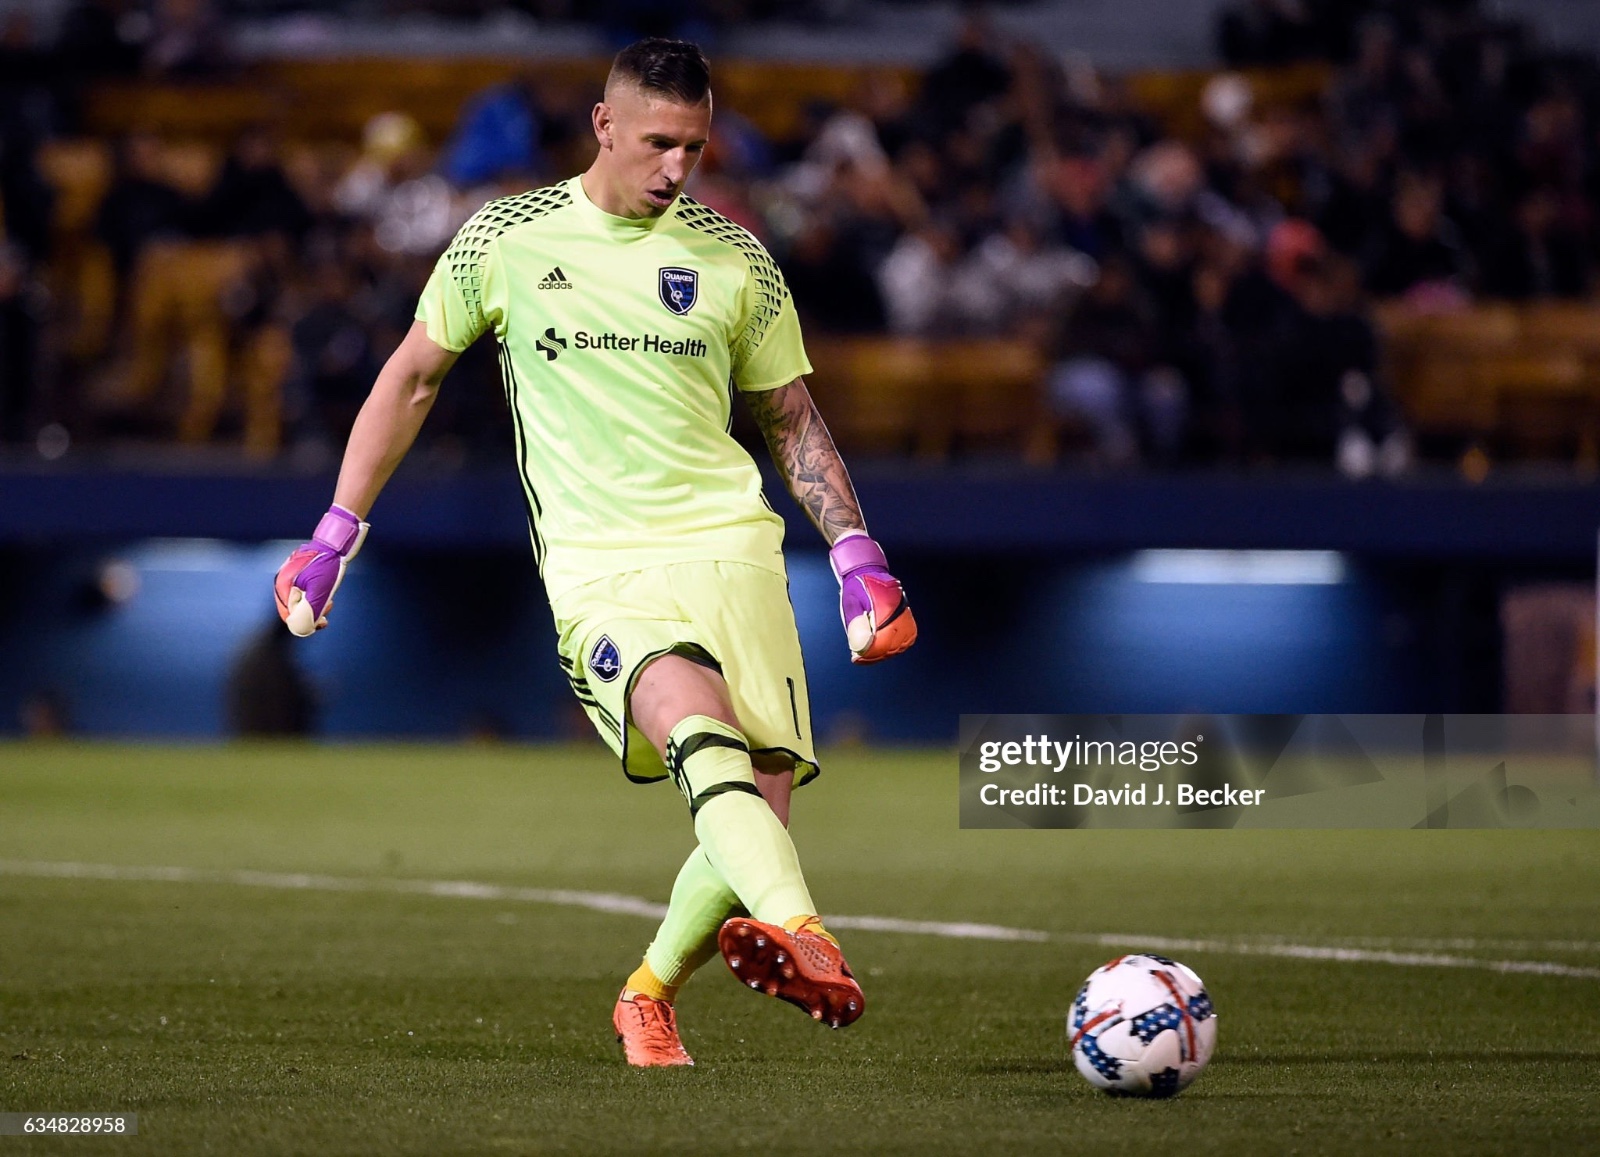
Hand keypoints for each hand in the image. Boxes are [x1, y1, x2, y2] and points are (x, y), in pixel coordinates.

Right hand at [274, 505, 368, 636]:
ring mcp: (290, 576)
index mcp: (283, 586)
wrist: (334, 542)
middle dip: (311, 613)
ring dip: (315, 605)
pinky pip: (304, 591)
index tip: (322, 622)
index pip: (289, 615)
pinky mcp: (299, 572)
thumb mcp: (319, 591)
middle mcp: (282, 581)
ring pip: (300, 600)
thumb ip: (309, 611)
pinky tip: (326, 593)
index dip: (305, 623)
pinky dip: (314, 596)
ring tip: (329, 601)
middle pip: (293, 608)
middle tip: (328, 608)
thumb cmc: (326, 565)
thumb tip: (301, 630)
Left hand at [829, 533, 916, 663]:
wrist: (867, 570)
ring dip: (885, 652)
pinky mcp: (907, 615)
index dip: (868, 654)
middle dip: (875, 655)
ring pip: (901, 644)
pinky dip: (896, 646)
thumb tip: (860, 648)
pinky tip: (884, 649)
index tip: (856, 658)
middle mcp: (899, 611)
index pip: (881, 641)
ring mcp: (905, 612)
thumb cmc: (857, 586)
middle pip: (892, 646)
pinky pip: (908, 636)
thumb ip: (856, 626)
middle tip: (859, 657)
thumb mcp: (851, 605)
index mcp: (885, 607)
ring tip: (870, 654)